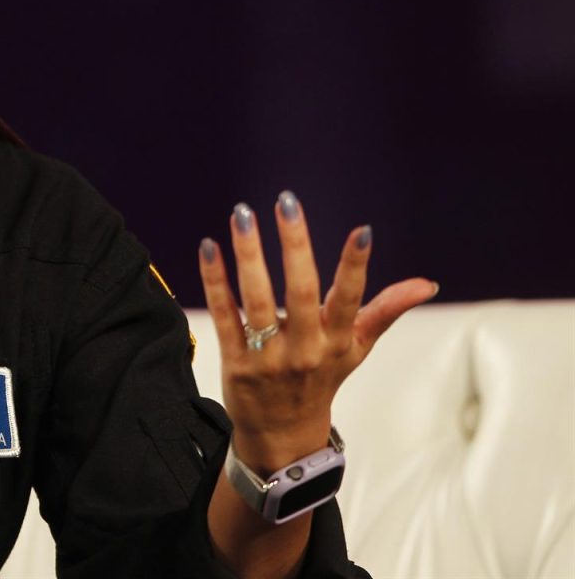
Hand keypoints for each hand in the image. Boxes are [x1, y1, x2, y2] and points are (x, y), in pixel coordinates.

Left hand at [197, 191, 436, 472]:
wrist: (283, 435)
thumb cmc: (322, 379)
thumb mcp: (357, 349)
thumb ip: (386, 311)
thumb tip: (427, 284)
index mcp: (337, 341)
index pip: (350, 299)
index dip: (356, 267)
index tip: (362, 231)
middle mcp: (305, 349)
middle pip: (300, 291)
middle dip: (294, 245)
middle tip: (286, 202)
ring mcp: (268, 357)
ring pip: (256, 299)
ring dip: (248, 255)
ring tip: (242, 215)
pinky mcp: (235, 362)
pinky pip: (223, 316)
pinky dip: (215, 282)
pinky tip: (209, 247)